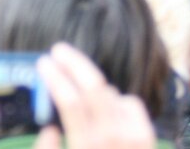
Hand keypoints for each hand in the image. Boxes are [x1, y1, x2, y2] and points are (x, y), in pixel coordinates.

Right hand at [33, 43, 156, 148]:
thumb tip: (49, 130)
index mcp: (86, 146)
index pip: (69, 100)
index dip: (55, 76)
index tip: (43, 62)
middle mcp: (112, 138)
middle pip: (93, 86)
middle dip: (74, 63)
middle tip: (58, 50)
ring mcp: (133, 136)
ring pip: (111, 93)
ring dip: (92, 84)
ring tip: (78, 84)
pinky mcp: (146, 136)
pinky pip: (130, 103)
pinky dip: (117, 100)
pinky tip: (107, 109)